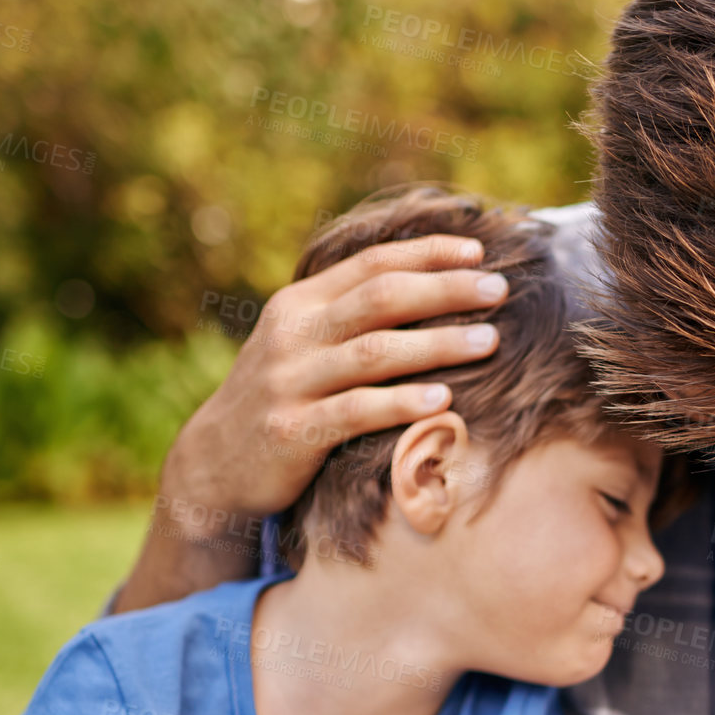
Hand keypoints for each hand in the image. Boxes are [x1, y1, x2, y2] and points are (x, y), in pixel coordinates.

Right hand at [167, 234, 502, 523]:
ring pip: (373, 353)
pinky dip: (400, 404)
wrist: (215, 463)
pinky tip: (442, 401)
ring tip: (490, 341)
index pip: (371, 264)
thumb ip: (351, 313)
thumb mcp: (303, 343)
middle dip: (444, 290)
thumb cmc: (284, 396)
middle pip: (379, 298)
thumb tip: (432, 282)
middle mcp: (293, 335)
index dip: (427, 253)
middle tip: (499, 290)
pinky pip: (354, 412)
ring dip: (437, 344)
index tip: (479, 252)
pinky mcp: (293, 431)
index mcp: (300, 303)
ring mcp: (290, 382)